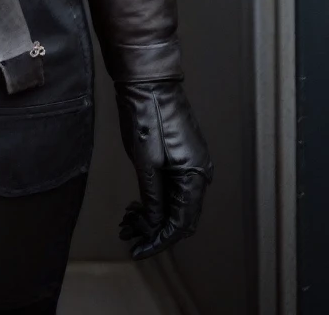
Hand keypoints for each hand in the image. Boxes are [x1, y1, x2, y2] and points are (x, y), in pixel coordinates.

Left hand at [113, 80, 211, 258]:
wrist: (148, 80)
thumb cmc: (146, 115)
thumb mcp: (145, 162)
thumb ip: (152, 197)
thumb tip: (154, 224)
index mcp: (196, 176)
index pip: (181, 223)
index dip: (159, 239)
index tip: (138, 248)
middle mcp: (200, 172)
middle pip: (180, 215)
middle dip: (154, 229)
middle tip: (128, 234)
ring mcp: (192, 162)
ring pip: (175, 202)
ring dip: (153, 215)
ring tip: (128, 220)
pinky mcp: (182, 154)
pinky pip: (173, 187)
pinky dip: (156, 199)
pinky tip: (138, 204)